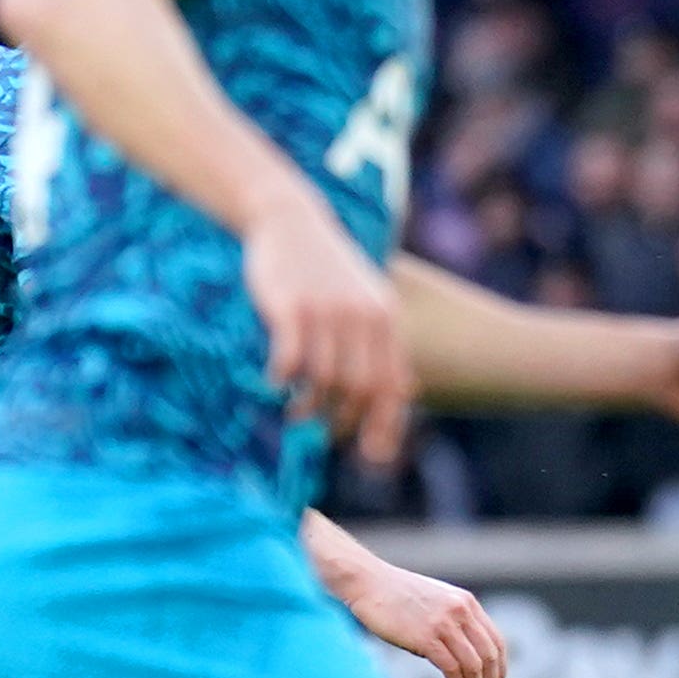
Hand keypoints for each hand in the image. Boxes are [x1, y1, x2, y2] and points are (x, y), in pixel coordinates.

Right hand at [243, 189, 409, 463]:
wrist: (291, 220)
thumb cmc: (328, 271)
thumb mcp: (369, 301)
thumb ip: (384, 344)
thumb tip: (404, 395)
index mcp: (386, 320)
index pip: (393, 386)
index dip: (385, 427)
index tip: (372, 457)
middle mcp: (363, 317)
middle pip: (361, 390)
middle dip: (343, 423)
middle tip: (323, 435)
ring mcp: (328, 312)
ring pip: (326, 381)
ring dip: (309, 408)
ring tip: (295, 414)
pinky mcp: (292, 308)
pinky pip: (291, 362)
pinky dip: (282, 383)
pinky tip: (274, 386)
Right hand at [340, 563, 508, 677]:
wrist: (368, 582)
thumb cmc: (396, 596)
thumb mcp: (436, 603)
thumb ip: (453, 623)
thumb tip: (462, 658)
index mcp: (467, 603)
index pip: (497, 642)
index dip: (499, 669)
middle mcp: (461, 612)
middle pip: (489, 657)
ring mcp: (445, 624)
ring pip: (474, 666)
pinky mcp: (426, 637)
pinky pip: (452, 669)